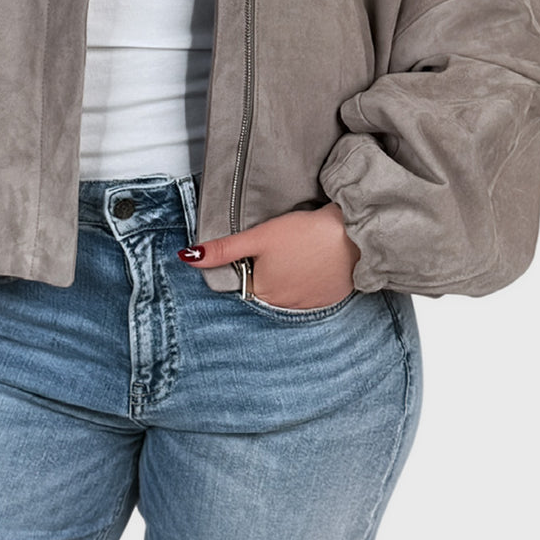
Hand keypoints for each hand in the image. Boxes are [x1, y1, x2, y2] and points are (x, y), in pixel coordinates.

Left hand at [178, 201, 360, 308]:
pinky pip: (310, 292)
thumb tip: (187, 257)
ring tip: (297, 252)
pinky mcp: (328, 299)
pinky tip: (313, 261)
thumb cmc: (304, 234)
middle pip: (265, 286)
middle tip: (282, 246)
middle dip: (268, 270)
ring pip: (287, 289)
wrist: (352, 237)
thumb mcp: (258, 237)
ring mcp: (308, 305)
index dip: (250, 261)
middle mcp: (283, 305)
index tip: (261, 247)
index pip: (245, 279)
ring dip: (288, 276)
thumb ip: (224, 250)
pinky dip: (309, 279)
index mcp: (262, 291)